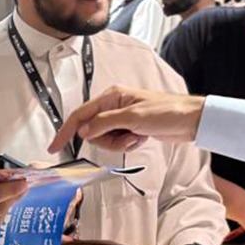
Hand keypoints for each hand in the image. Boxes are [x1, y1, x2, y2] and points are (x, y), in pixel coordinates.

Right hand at [49, 86, 205, 154]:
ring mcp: (120, 118)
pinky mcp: (129, 128)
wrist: (190, 121)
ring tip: (137, 136)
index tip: (54, 146)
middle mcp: (112, 106)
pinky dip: (128, 144)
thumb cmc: (166, 112)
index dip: (65, 131)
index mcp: (110, 97)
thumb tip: (83, 131)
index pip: (80, 115)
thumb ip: (105, 123)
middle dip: (107, 140)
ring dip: (119, 143)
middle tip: (126, 136)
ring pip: (104, 139)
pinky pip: (117, 142)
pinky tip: (142, 137)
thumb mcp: (133, 118)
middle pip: (92, 131)